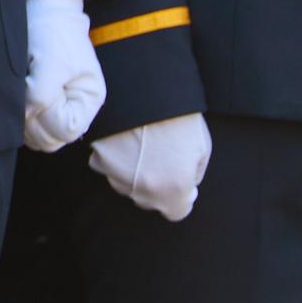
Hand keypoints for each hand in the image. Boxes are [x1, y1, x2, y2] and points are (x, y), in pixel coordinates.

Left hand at [22, 0, 107, 152]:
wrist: (41, 6)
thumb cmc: (51, 31)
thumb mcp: (50, 62)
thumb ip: (42, 95)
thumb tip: (25, 118)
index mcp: (89, 99)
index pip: (65, 131)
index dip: (45, 116)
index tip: (35, 90)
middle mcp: (76, 107)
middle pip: (50, 139)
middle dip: (31, 120)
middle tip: (23, 89)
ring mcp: (58, 106)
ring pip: (36, 134)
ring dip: (22, 116)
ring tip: (22, 85)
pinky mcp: (42, 102)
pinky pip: (27, 122)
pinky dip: (17, 110)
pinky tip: (18, 88)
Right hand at [88, 114, 211, 221]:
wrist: (142, 89)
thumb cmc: (177, 116)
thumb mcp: (202, 147)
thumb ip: (194, 174)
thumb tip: (188, 187)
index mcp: (175, 189)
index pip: (177, 212)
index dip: (181, 197)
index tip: (180, 180)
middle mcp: (145, 191)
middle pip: (151, 201)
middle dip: (157, 186)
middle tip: (160, 157)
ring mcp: (119, 178)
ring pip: (128, 187)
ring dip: (134, 175)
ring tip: (141, 146)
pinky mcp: (99, 162)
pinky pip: (109, 169)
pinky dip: (115, 160)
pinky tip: (124, 140)